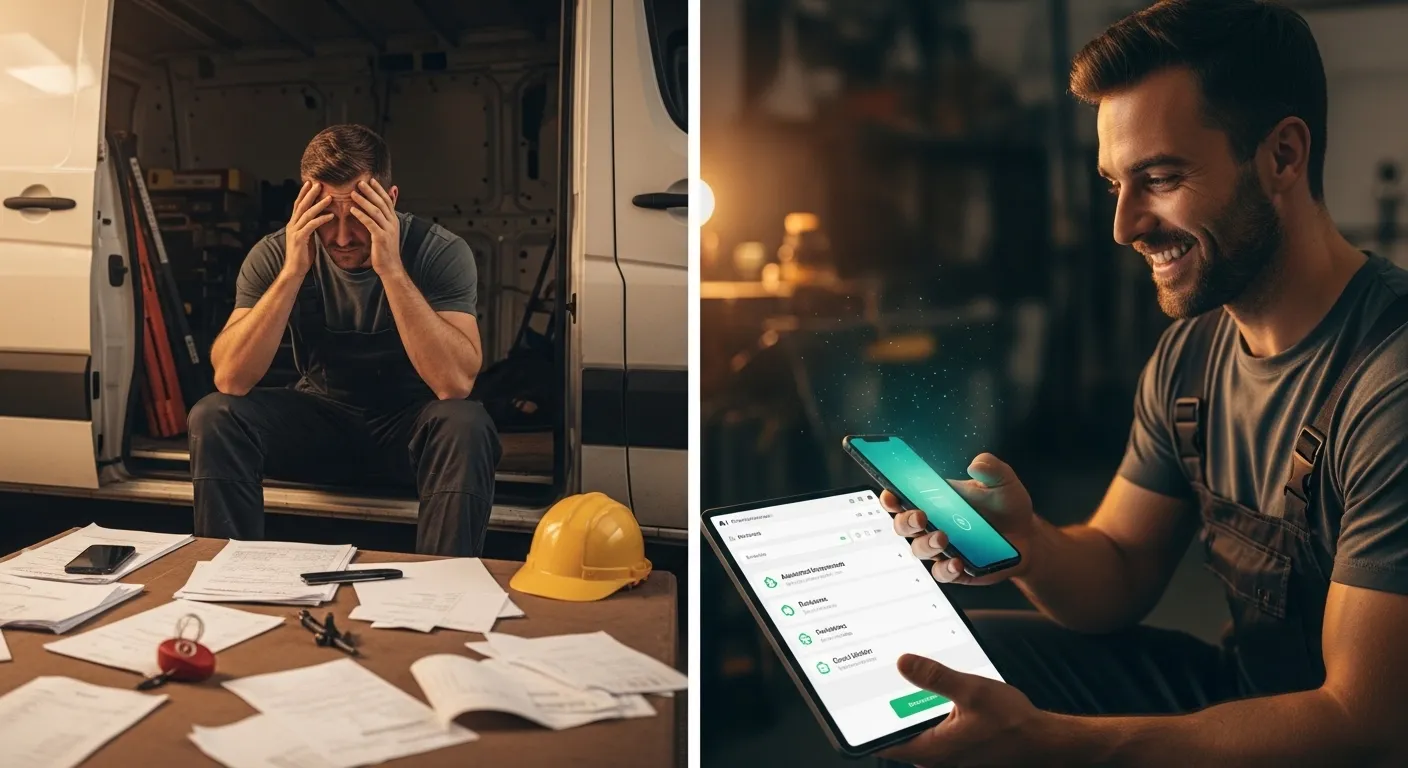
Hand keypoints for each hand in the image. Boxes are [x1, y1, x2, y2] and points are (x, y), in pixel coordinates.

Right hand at [282, 181, 332, 278]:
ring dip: (319, 204)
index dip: (303, 193)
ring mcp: (295, 231)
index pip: (298, 205)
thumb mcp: (306, 238)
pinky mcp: (300, 239)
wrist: (294, 270)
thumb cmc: (302, 255)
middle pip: (301, 205)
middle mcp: (292, 225)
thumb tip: (318, 220)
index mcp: (293, 224)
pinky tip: (330, 215)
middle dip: (310, 193)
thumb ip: (310, 228)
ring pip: (307, 213)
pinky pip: (312, 226)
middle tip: (319, 183)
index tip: (310, 183)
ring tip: (329, 197)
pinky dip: (321, 219)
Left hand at [349, 179, 401, 276]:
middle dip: (371, 191)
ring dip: (364, 201)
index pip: (387, 201)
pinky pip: (370, 223)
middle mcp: (393, 223)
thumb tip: (383, 211)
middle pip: (382, 203)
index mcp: (394, 220)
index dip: (379, 190)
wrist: (391, 267)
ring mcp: (388, 230)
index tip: (371, 180)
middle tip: (360, 182)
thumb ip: (385, 219)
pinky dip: (361, 215)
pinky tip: (352, 210)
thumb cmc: (386, 250)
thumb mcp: (388, 232)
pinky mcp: (381, 238)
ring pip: (376, 211)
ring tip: (353, 193)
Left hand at [877, 654, 1062, 767]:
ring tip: (903, 680)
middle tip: (877, 680)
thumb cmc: (1013, 724)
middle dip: (886, 710)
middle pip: (896, 735)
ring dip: (908, 709)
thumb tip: (903, 663)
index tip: (852, 706)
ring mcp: (947, 756)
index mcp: (932, 750)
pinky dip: (927, 712)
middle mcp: (936, 758)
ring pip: (915, 731)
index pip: (882, 744)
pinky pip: (931, 731)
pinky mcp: (957, 750)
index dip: (864, 726)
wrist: (1043, 742)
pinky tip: (933, 691)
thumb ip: (936, 677)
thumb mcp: (971, 691)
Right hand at [885, 452, 1035, 585]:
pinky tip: (957, 563)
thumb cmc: (1007, 506)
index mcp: (935, 500)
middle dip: (905, 521)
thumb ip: (991, 467)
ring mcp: (942, 548)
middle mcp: (933, 524)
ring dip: (926, 544)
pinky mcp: (956, 569)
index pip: (903, 498)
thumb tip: (976, 464)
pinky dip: (945, 569)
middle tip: (920, 517)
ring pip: (918, 549)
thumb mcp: (1002, 481)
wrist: (1027, 536)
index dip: (890, 498)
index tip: (890, 495)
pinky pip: (941, 573)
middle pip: (903, 525)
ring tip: (943, 538)